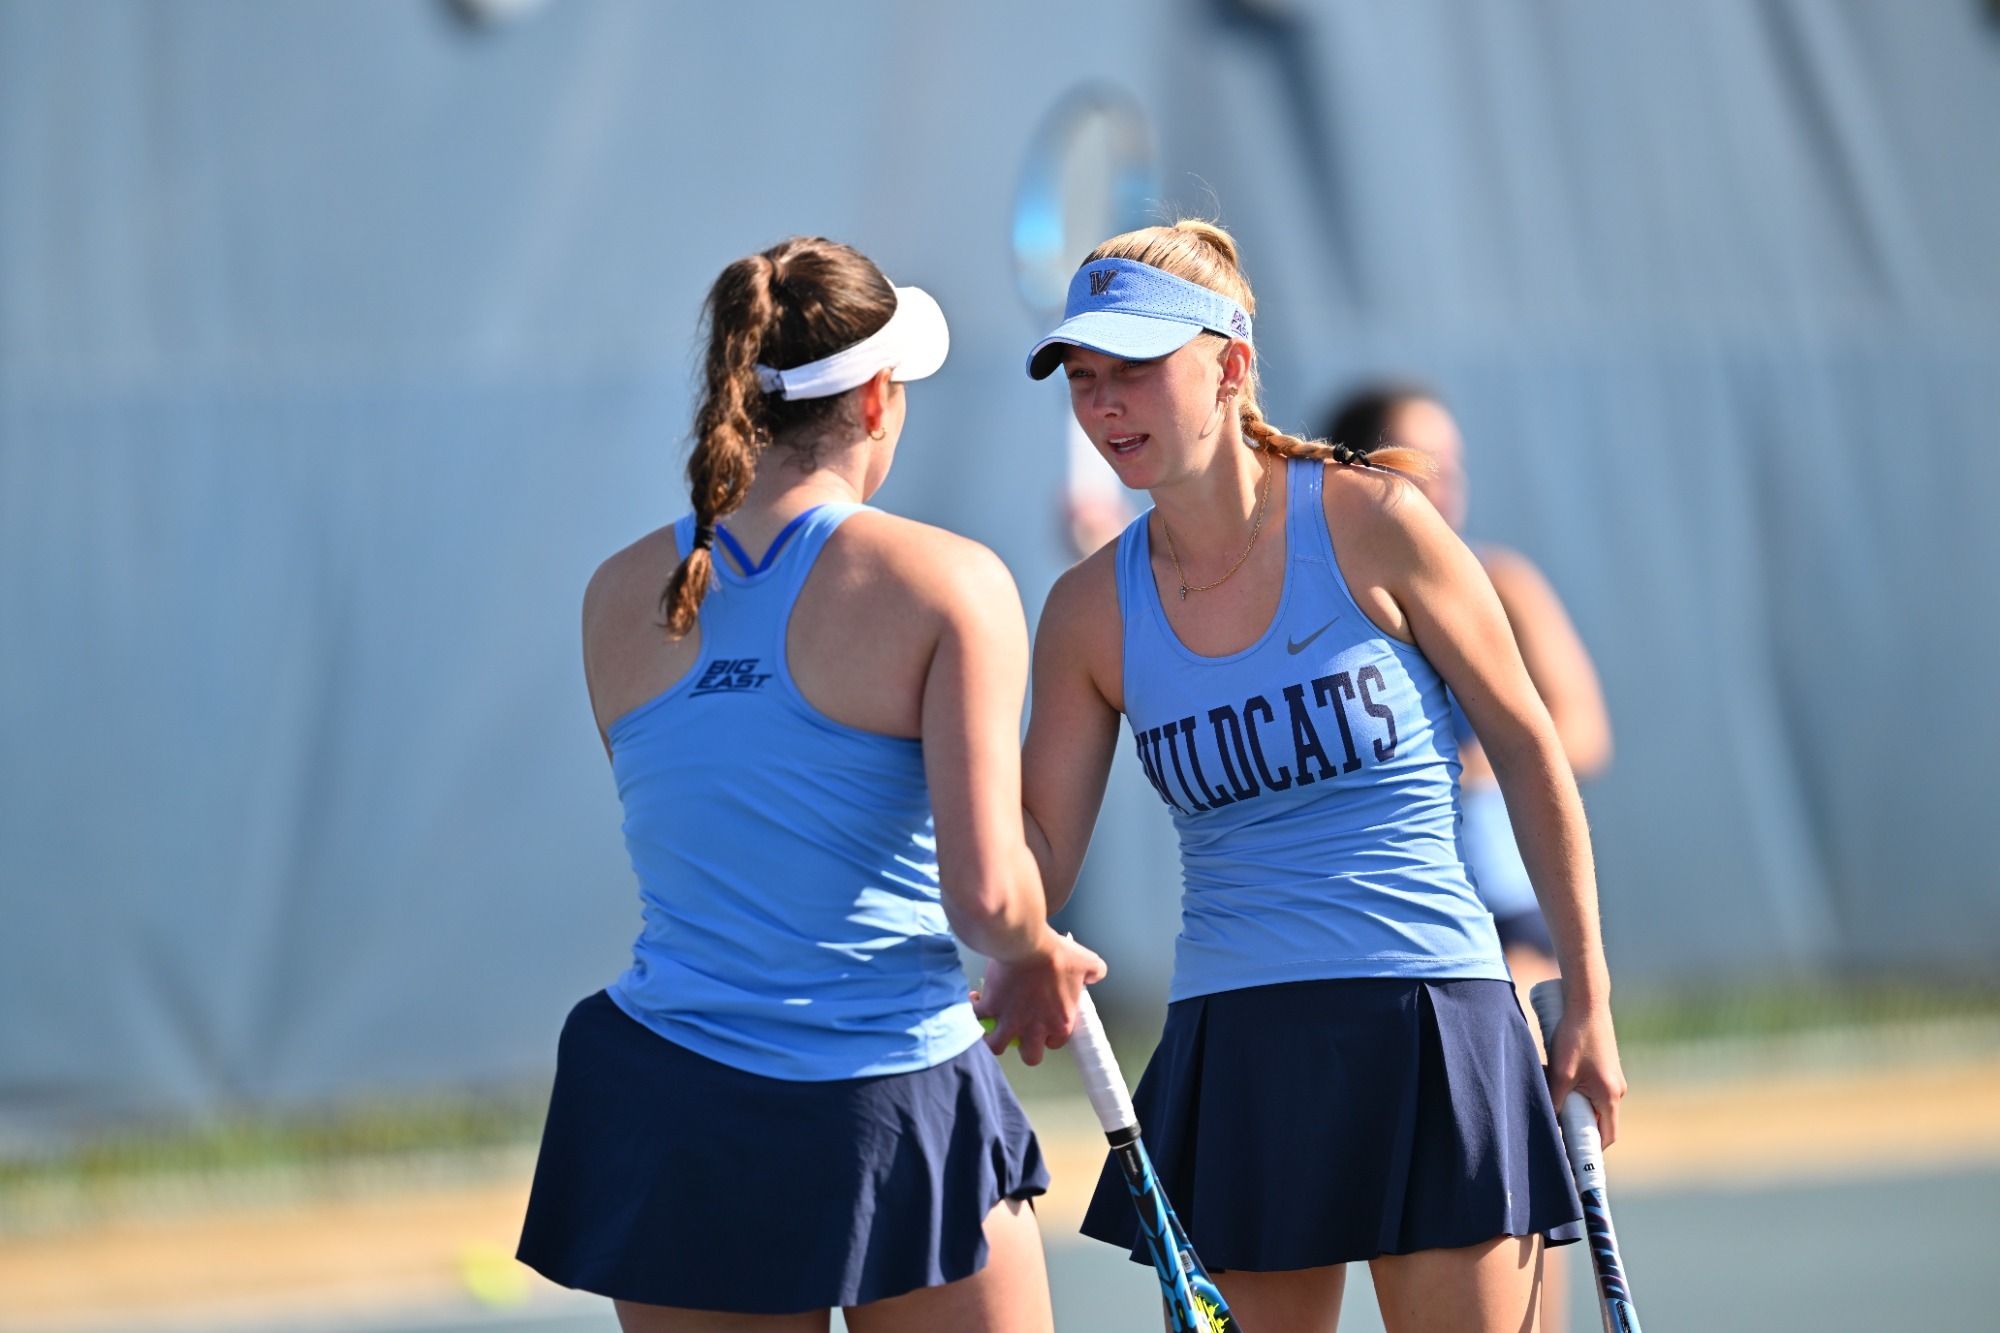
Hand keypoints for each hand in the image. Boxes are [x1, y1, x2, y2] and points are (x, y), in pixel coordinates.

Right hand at [971, 931, 1106, 1065]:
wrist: (1027, 944)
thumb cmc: (1056, 954)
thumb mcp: (1087, 962)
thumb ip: (1095, 973)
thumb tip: (1095, 975)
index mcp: (1059, 1022)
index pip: (1056, 1043)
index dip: (1050, 1035)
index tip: (1045, 1023)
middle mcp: (1035, 1028)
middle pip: (1030, 1056)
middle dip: (1025, 1047)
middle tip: (1022, 1032)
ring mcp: (1010, 1020)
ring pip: (996, 1047)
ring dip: (994, 1038)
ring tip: (994, 1026)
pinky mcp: (991, 1007)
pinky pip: (977, 1018)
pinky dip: (974, 1011)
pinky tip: (975, 1000)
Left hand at [1546, 996, 1627, 1144]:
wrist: (1586, 1001)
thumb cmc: (1575, 1035)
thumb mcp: (1561, 1072)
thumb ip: (1556, 1099)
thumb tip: (1549, 1122)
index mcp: (1610, 1095)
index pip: (1606, 1136)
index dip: (1590, 1150)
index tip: (1573, 1158)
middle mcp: (1616, 1089)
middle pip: (1597, 1121)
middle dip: (1575, 1124)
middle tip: (1554, 1125)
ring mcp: (1611, 1078)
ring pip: (1590, 1103)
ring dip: (1571, 1103)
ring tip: (1552, 1090)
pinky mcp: (1603, 1068)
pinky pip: (1589, 1089)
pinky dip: (1573, 1089)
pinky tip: (1554, 1075)